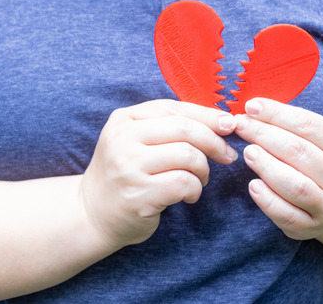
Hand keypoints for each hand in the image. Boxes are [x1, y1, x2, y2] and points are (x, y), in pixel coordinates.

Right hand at [81, 99, 236, 248]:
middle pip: (184, 129)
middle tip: (226, 155)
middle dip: (213, 141)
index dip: (207, 115)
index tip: (229, 125)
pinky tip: (188, 195)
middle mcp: (122, 139)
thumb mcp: (135, 141)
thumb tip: (223, 120)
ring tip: (199, 179)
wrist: (92, 213)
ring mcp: (128, 167)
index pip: (173, 108)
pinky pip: (184, 183)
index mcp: (123, 119)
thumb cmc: (126, 174)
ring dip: (203, 169)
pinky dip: (195, 189)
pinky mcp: (138, 195)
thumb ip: (168, 126)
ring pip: (187, 156)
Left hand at [235, 98, 322, 241]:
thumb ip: (294, 126)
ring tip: (248, 152)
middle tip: (241, 126)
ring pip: (295, 185)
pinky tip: (253, 185)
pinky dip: (267, 200)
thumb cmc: (321, 165)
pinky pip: (286, 215)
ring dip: (267, 166)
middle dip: (265, 135)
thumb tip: (254, 109)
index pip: (310, 125)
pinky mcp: (310, 227)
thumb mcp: (322, 142)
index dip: (277, 113)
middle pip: (300, 152)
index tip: (251, 106)